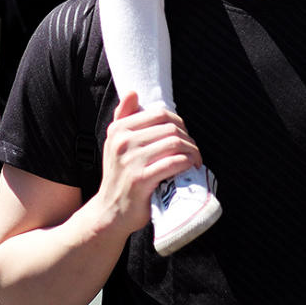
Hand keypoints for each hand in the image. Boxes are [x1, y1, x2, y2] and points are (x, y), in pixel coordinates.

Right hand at [98, 93, 202, 236]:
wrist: (110, 211)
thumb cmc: (119, 176)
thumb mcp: (115, 143)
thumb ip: (123, 117)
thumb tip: (132, 92)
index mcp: (118, 129)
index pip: (159, 114)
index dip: (178, 122)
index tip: (184, 136)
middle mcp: (122, 142)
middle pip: (170, 128)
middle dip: (188, 138)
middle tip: (194, 151)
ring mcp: (131, 161)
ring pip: (174, 143)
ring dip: (192, 151)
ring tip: (195, 160)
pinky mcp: (141, 180)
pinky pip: (173, 163)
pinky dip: (187, 163)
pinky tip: (191, 168)